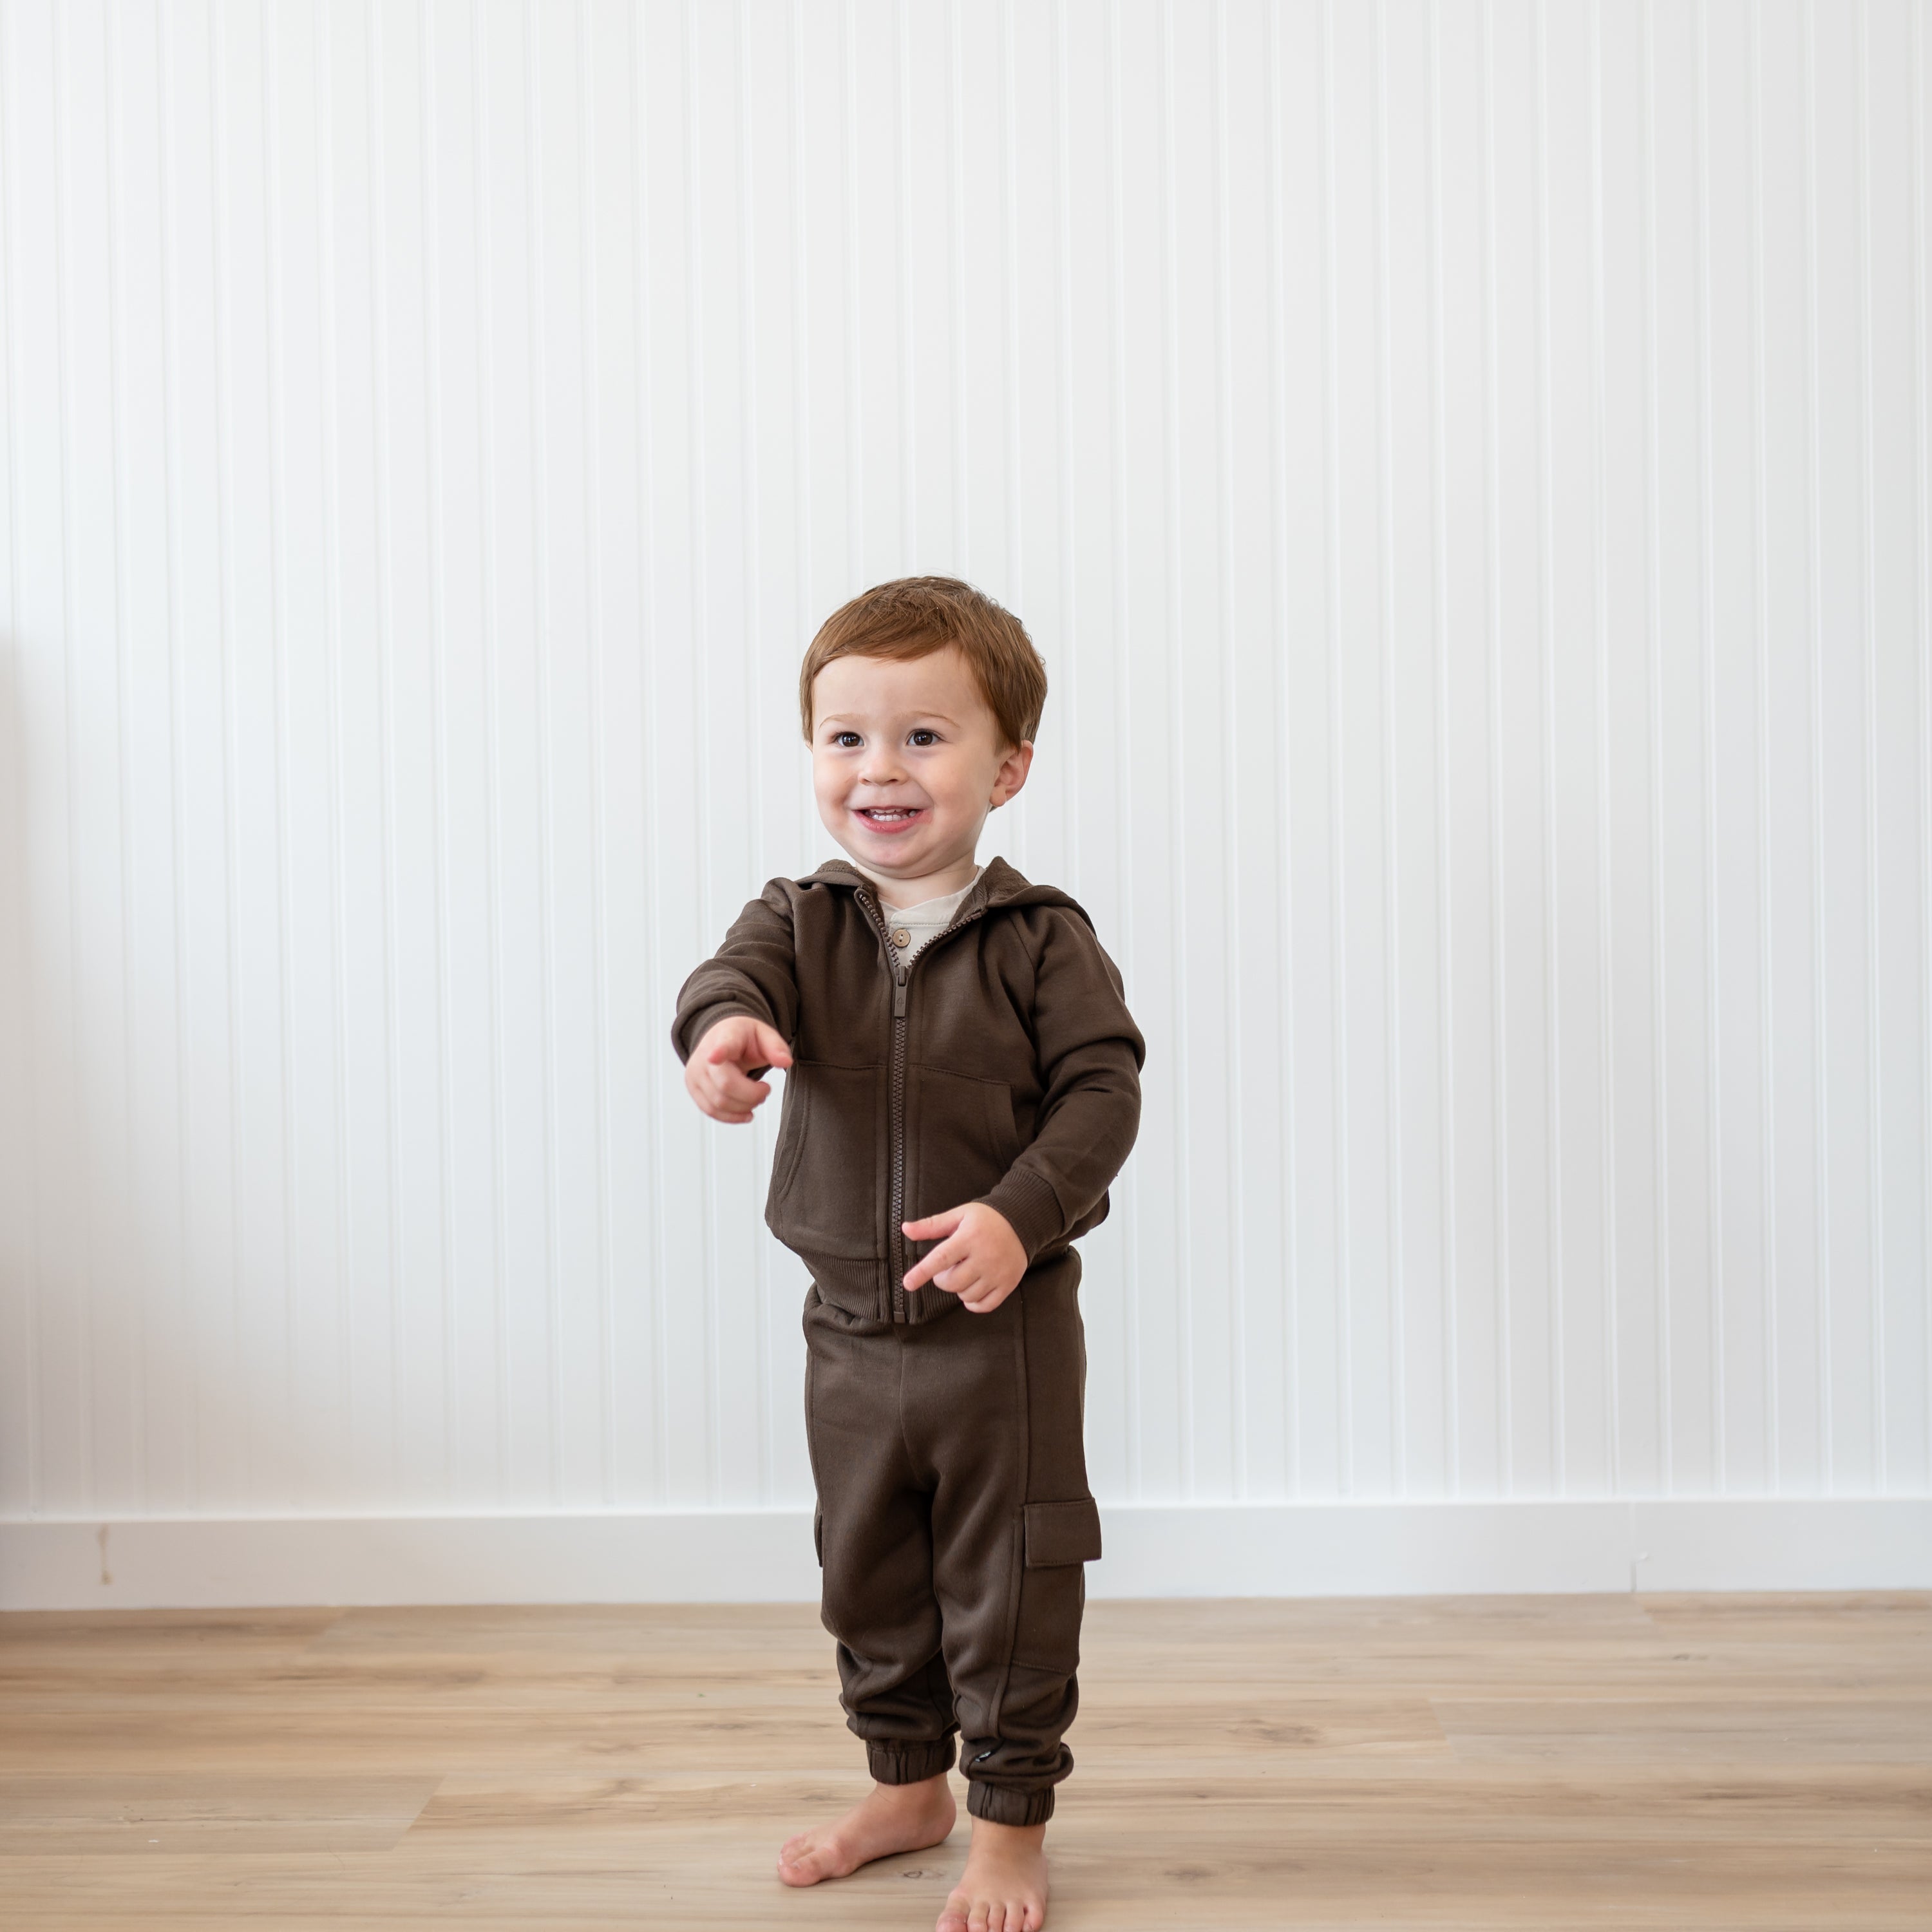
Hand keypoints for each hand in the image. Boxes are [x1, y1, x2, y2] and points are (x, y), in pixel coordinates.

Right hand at [684, 1016, 792, 1122]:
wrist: (721, 1038)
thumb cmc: (743, 1038)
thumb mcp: (764, 1035)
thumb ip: (776, 1047)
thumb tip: (786, 1062)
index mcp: (725, 1038)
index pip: (721, 1046)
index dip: (718, 1052)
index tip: (714, 1057)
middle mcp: (704, 1056)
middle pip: (726, 1085)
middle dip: (752, 1095)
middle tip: (765, 1089)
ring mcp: (695, 1074)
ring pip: (719, 1103)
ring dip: (744, 1107)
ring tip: (756, 1097)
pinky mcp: (693, 1089)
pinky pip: (711, 1111)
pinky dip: (731, 1117)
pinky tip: (746, 1112)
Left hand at [900, 1202, 1026, 1313]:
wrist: (1023, 1221)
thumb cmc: (986, 1219)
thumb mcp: (959, 1215)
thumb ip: (932, 1225)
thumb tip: (905, 1229)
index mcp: (969, 1238)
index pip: (941, 1259)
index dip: (922, 1272)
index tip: (908, 1283)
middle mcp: (984, 1257)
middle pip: (952, 1283)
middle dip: (942, 1279)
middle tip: (949, 1267)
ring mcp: (998, 1273)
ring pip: (967, 1296)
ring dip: (959, 1289)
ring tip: (965, 1273)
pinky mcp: (1008, 1284)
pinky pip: (985, 1305)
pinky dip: (974, 1303)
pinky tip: (972, 1290)